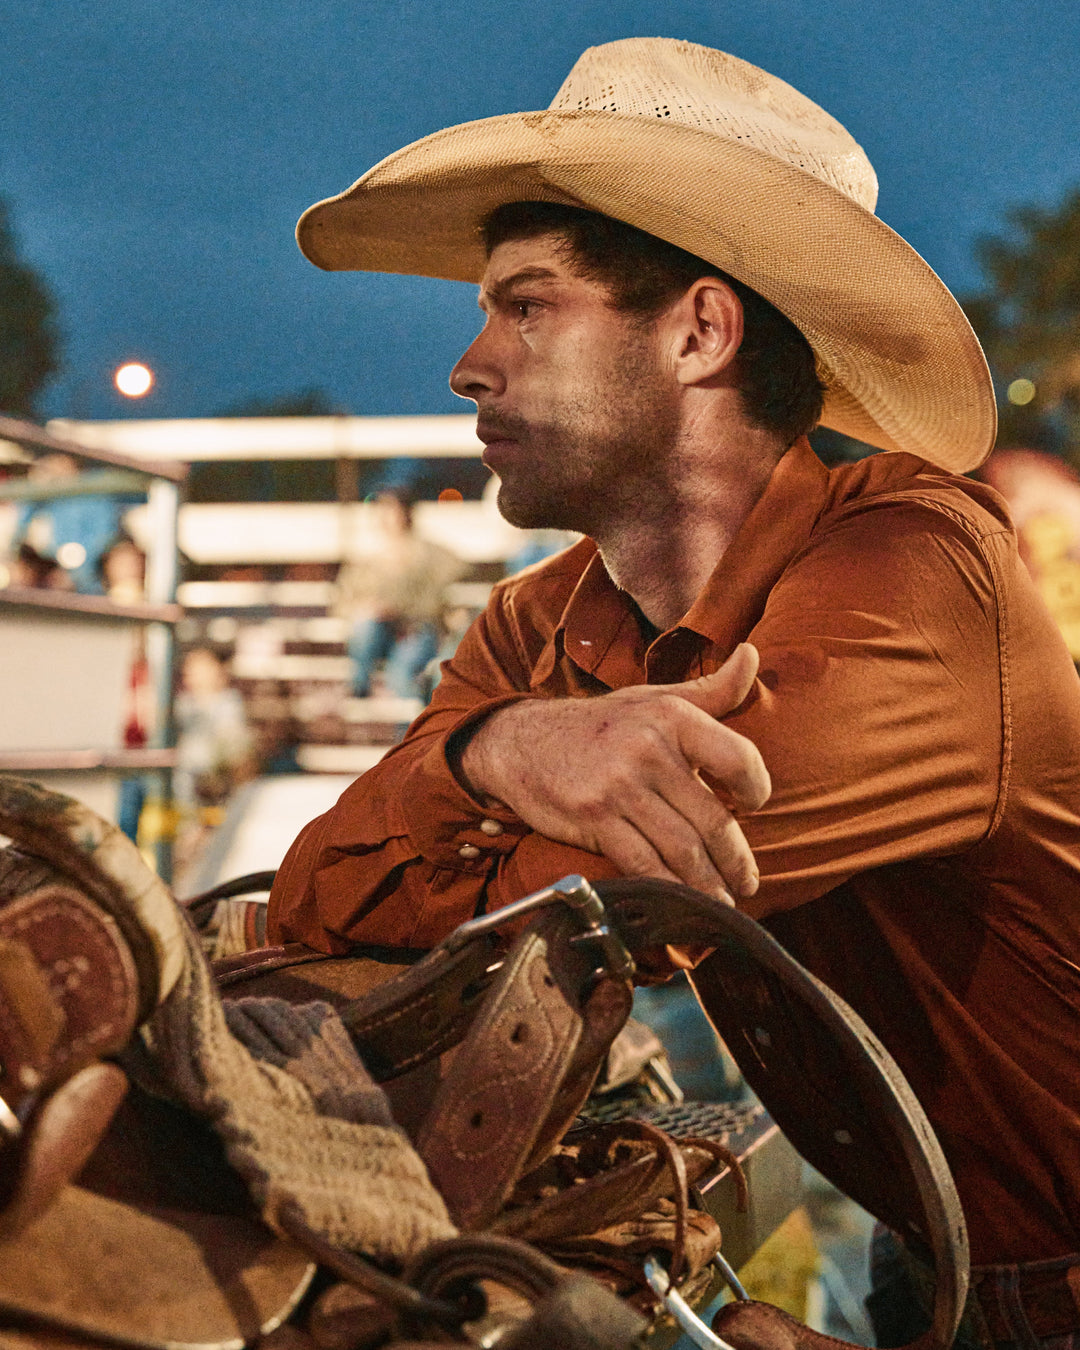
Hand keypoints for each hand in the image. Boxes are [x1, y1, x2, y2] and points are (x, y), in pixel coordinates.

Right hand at [455, 643, 770, 901]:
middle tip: (747, 881)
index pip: (739, 758)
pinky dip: (669, 890)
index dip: (758, 790)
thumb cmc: (600, 722)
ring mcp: (619, 785)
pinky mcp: (593, 817)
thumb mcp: (654, 697)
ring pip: (682, 850)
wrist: (521, 741)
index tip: (756, 807)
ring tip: (723, 901)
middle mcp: (648, 748)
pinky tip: (682, 902)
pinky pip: (643, 864)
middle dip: (736, 860)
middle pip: (712, 819)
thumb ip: (711, 687)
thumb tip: (752, 653)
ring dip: (709, 885)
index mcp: (672, 715)